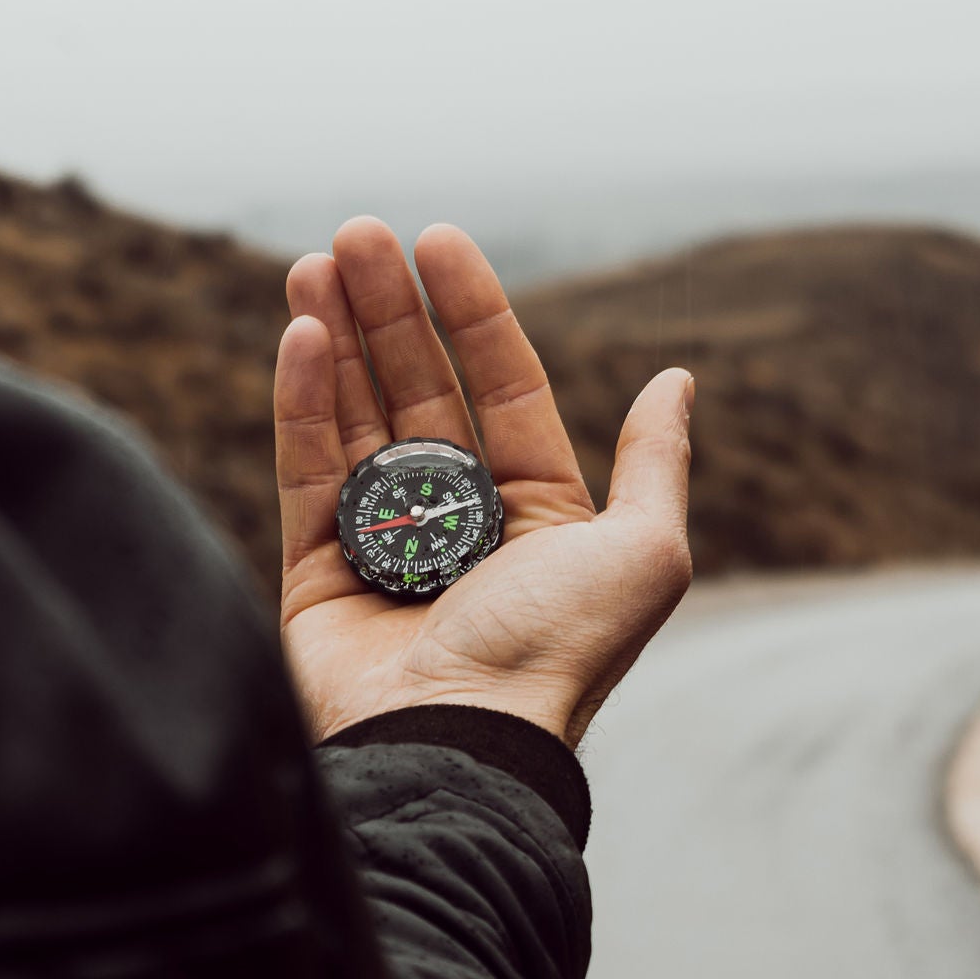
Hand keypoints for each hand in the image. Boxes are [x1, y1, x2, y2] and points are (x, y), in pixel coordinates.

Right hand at [273, 218, 693, 747]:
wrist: (456, 744)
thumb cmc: (554, 652)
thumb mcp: (645, 552)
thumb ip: (655, 463)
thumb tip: (678, 379)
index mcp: (540, 517)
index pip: (504, 388)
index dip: (473, 312)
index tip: (439, 240)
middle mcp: (460, 525)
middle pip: (420, 392)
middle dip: (391, 310)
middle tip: (358, 234)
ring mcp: (384, 547)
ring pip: (355, 419)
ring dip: (339, 336)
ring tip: (318, 260)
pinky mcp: (317, 573)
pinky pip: (305, 470)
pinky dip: (301, 400)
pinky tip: (301, 332)